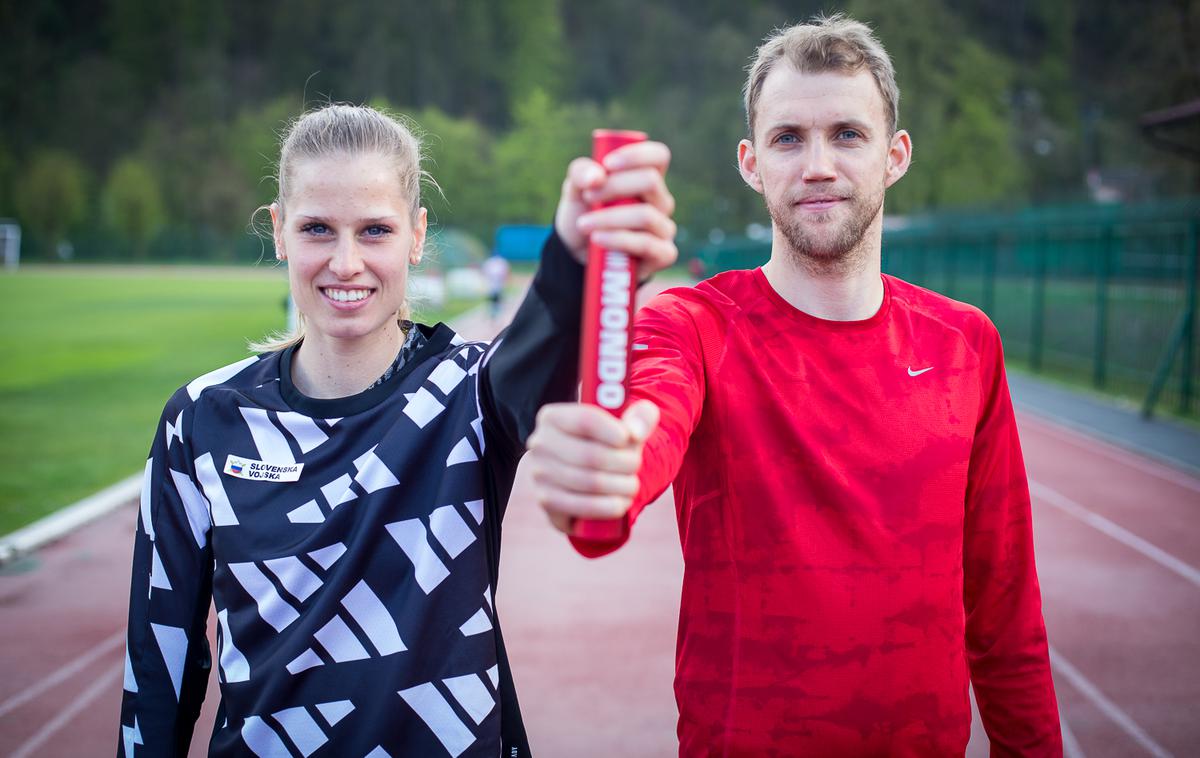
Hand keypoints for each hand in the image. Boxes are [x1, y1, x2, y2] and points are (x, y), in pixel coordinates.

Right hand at [526, 400, 659, 535]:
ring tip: (632, 484)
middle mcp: (540, 443)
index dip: (612, 430)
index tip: (630, 438)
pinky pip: (583, 506)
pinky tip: (621, 502)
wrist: (583, 474)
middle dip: (623, 463)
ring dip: (621, 486)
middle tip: (636, 465)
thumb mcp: (624, 423)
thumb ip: (640, 417)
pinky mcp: (546, 500)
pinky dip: (609, 506)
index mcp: (554, 417)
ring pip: (590, 482)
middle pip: (591, 455)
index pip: (585, 420)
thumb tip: (636, 432)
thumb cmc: (606, 443)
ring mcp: (539, 474)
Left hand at [554, 141, 676, 280]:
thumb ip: (581, 173)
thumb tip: (596, 176)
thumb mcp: (574, 189)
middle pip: (650, 181)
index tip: (607, 165)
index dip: (636, 155)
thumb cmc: (584, 214)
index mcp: (646, 178)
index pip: (658, 156)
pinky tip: (597, 239)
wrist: (577, 253)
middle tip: (587, 196)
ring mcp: (664, 228)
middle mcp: (660, 201)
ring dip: (610, 218)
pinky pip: (647, 244)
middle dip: (614, 186)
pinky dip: (618, 240)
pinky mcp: (663, 254)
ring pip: (646, 215)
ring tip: (583, 224)